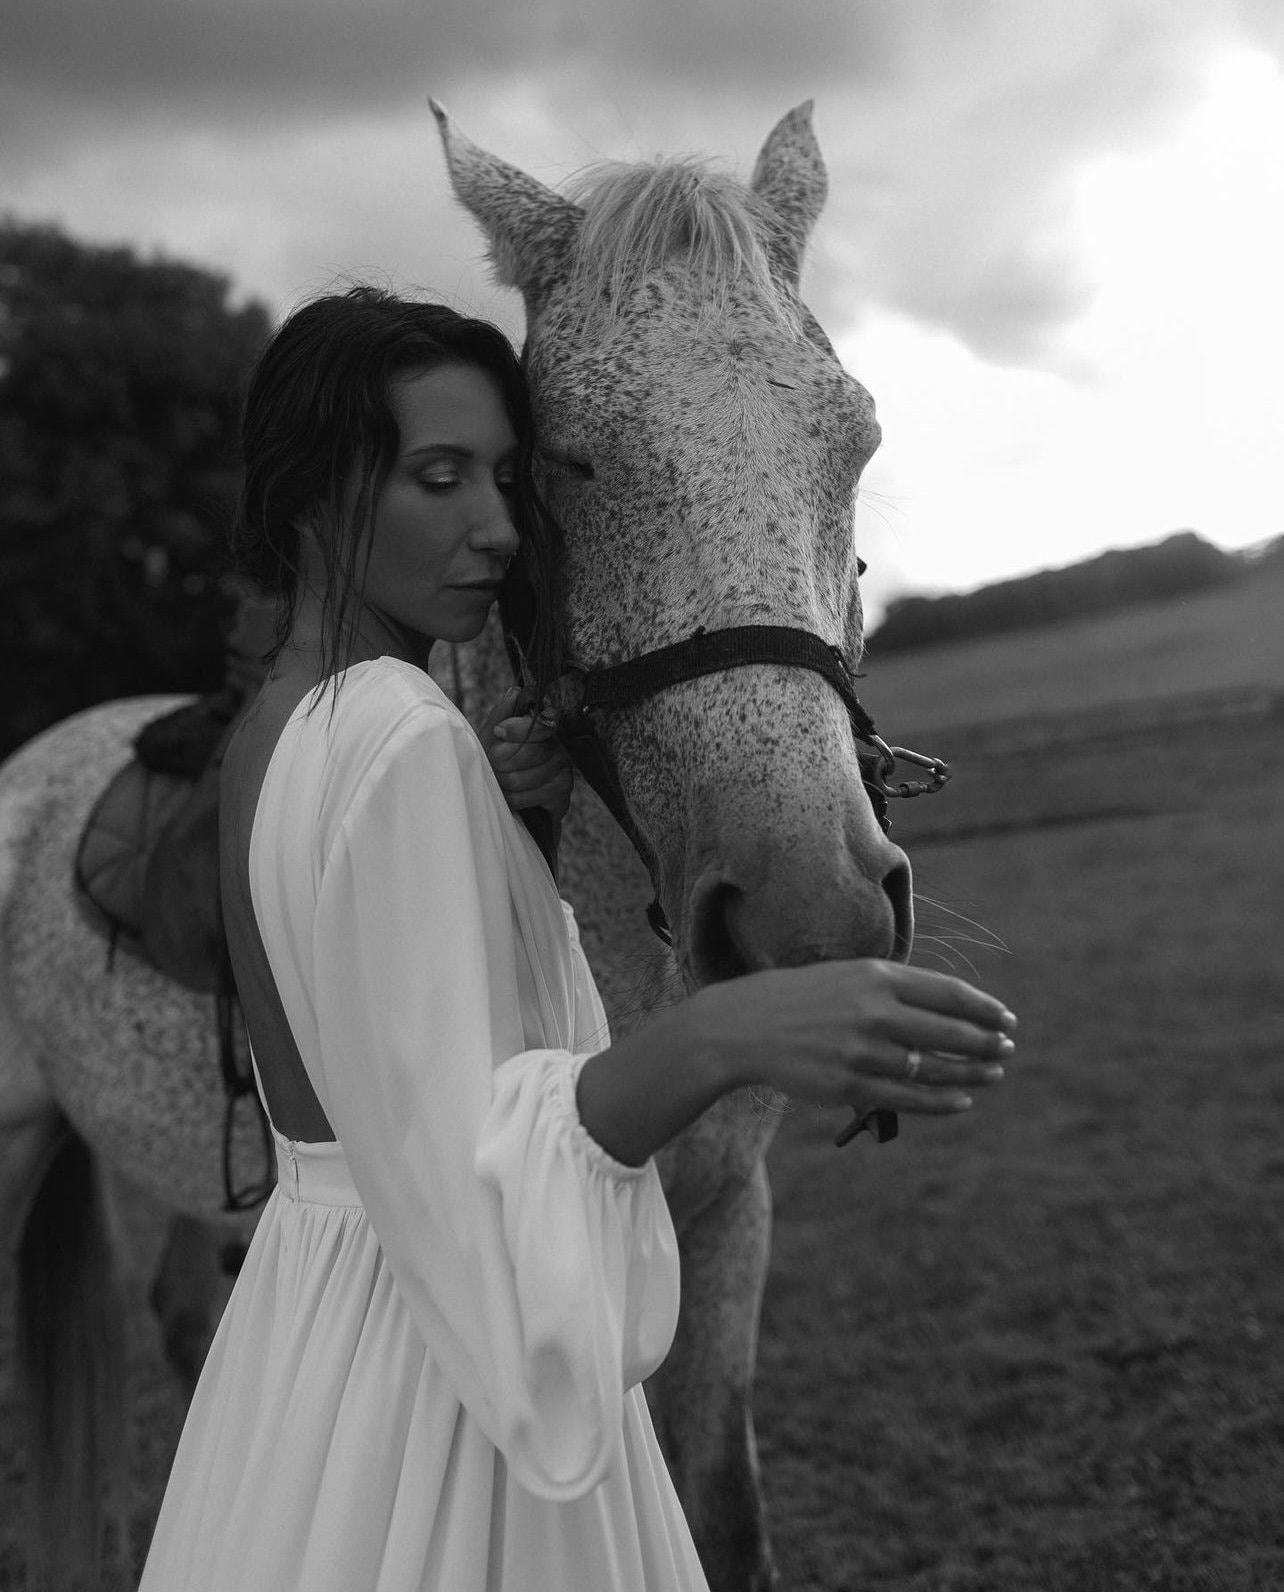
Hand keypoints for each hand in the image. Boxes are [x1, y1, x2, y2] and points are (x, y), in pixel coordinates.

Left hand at [482, 687, 574, 820]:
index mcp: (543, 724)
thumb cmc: (499, 762)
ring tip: (498, 781)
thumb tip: (514, 692)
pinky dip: (515, 798)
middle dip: (503, 761)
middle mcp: (559, 743)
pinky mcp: (563, 789)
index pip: (540, 723)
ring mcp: (564, 767)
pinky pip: (534, 794)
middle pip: (531, 751)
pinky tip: (510, 796)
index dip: (518, 729)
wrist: (509, 794)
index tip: (499, 731)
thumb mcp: (491, 736)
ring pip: (530, 775)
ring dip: (506, 781)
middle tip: (492, 764)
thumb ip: (501, 715)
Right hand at [694, 960, 1016, 1116]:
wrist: (747, 1026)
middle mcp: (873, 1013)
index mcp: (877, 977)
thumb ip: (898, 989)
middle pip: (950, 1032)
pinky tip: (962, 1100)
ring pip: (934, 1068)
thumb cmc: (806, 998)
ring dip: (972, 1073)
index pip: (949, 994)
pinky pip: (908, 1098)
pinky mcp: (849, 1086)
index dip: (985, 1009)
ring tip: (992, 1073)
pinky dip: (942, 1102)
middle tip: (1007, 1049)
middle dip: (987, 1043)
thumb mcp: (851, 976)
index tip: (1007, 1020)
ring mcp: (862, 1052)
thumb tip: (954, 1009)